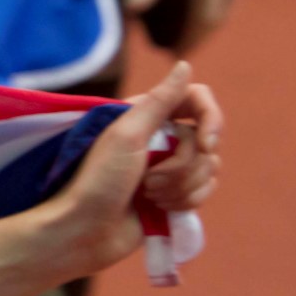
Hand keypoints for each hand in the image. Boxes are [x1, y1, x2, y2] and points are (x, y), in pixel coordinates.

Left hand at [48, 62, 221, 277]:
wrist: (84, 231)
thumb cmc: (97, 179)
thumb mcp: (126, 134)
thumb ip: (159, 101)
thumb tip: (185, 65)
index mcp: (146, 115)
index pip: (196, 100)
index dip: (211, 120)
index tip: (205, 143)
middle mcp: (160, 137)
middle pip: (204, 141)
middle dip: (181, 167)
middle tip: (145, 179)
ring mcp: (167, 167)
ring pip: (208, 168)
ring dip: (180, 187)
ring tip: (146, 195)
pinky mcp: (173, 194)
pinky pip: (203, 191)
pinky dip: (184, 202)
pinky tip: (157, 209)